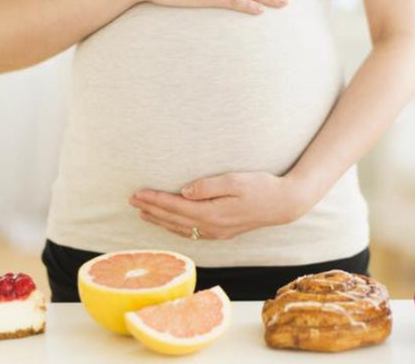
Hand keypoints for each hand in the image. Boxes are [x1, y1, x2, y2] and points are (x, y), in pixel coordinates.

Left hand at [128, 172, 314, 239]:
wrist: (283, 204)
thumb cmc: (261, 187)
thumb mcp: (234, 181)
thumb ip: (208, 186)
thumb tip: (184, 191)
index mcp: (212, 213)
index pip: (175, 206)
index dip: (154, 200)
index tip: (137, 193)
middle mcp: (212, 227)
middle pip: (173, 219)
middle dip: (151, 209)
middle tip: (131, 201)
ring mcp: (217, 232)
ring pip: (180, 228)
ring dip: (160, 220)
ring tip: (143, 213)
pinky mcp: (222, 232)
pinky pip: (191, 232)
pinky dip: (175, 228)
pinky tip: (169, 224)